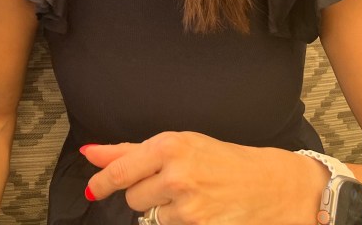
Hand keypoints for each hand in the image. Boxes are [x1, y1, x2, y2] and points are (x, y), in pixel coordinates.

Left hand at [82, 131, 327, 224]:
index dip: (101, 182)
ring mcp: (189, 206)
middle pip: (134, 197)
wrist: (271, 185)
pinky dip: (181, 223)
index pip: (121, 170)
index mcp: (170, 146)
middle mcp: (177, 175)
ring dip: (165, 210)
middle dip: (147, 193)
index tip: (91, 189)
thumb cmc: (222, 160)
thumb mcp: (179, 144)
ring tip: (193, 196)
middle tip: (174, 183)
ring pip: (151, 217)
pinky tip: (202, 211)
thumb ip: (130, 151)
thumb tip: (90, 153)